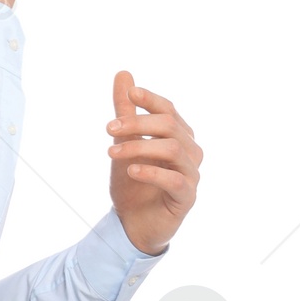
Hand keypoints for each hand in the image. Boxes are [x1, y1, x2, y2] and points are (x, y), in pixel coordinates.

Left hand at [106, 74, 201, 252]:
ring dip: (139, 147)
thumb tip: (124, 74)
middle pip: (170, 126)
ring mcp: (191, 175)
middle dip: (138, 124)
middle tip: (108, 129)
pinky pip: (174, 180)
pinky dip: (151, 173)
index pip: (169, 110)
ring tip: (111, 152)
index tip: (129, 95)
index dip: (151, 100)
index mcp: (178, 136)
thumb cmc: (132, 184)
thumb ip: (126, 112)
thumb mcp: (124, 143)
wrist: (133, 225)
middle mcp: (190, 152)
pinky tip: (131, 171)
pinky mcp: (186, 198)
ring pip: (172, 149)